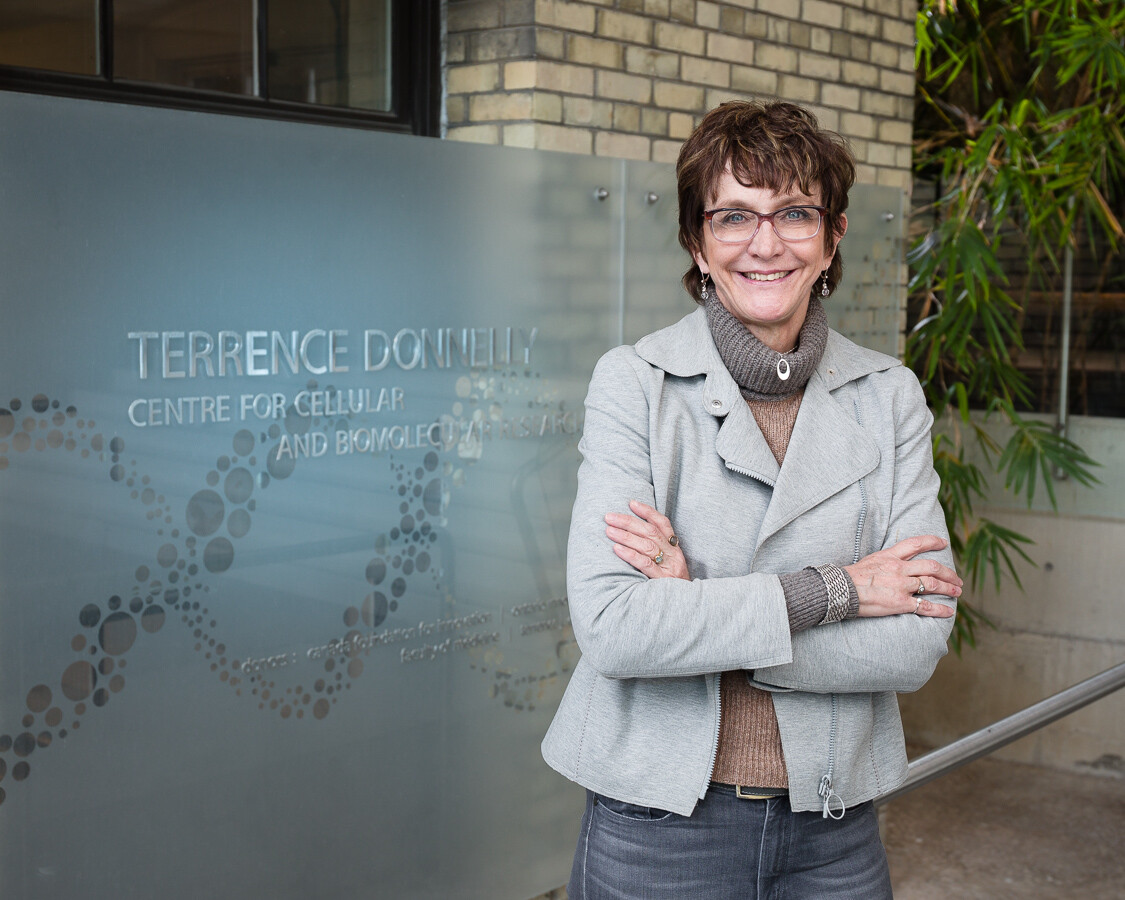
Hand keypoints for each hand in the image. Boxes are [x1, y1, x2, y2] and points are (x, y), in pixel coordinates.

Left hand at [604, 499, 688, 579]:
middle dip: (628, 522)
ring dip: (626, 536)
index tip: (631, 503)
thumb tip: (632, 536)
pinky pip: (645, 564)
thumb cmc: (672, 587)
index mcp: (675, 550)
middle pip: (651, 532)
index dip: (647, 512)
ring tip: (609, 530)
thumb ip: (657, 552)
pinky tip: (617, 549)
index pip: (663, 524)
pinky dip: (630, 554)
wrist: (687, 610)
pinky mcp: (663, 581)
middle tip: (609, 517)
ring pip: (647, 546)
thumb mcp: (670, 566)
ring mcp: (670, 568)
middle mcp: (674, 556)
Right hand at [844, 535, 960, 618]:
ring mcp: (901, 586)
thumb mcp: (869, 561)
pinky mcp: (900, 603)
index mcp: (890, 556)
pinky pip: (925, 606)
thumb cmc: (850, 577)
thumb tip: (893, 564)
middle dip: (948, 573)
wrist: (840, 590)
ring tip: (957, 592)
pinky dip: (940, 610)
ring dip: (949, 589)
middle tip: (957, 579)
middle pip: (932, 567)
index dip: (933, 542)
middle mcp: (899, 569)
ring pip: (933, 585)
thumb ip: (885, 561)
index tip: (944, 543)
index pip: (916, 544)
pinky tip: (949, 612)